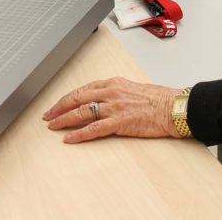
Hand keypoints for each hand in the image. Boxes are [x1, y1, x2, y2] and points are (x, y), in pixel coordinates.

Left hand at [43, 77, 185, 143]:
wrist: (173, 107)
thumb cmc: (159, 99)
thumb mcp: (133, 89)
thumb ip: (116, 93)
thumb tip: (104, 101)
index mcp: (114, 82)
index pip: (84, 89)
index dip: (68, 97)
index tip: (58, 104)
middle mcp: (111, 92)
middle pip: (78, 98)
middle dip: (59, 107)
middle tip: (48, 115)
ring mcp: (115, 106)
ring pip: (82, 112)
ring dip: (64, 120)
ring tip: (53, 126)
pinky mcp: (120, 121)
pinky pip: (94, 128)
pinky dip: (79, 134)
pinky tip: (69, 138)